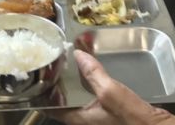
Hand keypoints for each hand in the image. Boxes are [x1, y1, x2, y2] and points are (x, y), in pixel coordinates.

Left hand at [49, 51, 174, 124]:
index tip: (42, 73)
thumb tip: (78, 55)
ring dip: (76, 81)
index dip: (45, 90)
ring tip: (72, 61)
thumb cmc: (132, 118)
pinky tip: (94, 71)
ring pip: (79, 97)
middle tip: (57, 62)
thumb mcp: (110, 92)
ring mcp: (97, 117)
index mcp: (78, 119)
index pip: (52, 106)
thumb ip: (93, 74)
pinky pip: (93, 96)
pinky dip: (91, 83)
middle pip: (65, 100)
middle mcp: (85, 120)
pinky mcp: (109, 113)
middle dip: (61, 82)